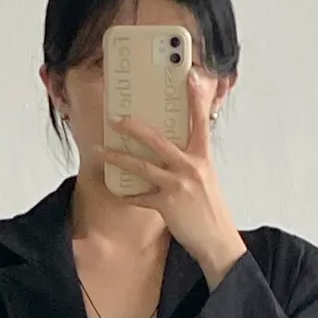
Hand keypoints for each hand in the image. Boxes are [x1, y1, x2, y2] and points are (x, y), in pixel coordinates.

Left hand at [97, 69, 247, 288]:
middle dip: (133, 128)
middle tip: (116, 119)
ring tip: (101, 152)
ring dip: (118, 158)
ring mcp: (177, 184)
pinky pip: (140, 197)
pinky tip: (117, 191)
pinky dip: (127, 194)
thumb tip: (173, 154)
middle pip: (157, 140)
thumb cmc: (210, 210)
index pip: (199, 120)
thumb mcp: (206, 179)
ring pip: (141, 166)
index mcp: (203, 156)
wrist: (217, 240)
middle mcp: (191, 166)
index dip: (195, 97)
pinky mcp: (166, 204)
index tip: (189, 76)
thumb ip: (191, 163)